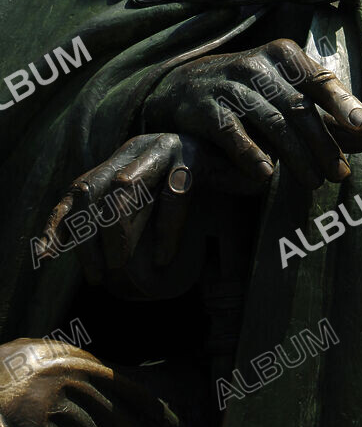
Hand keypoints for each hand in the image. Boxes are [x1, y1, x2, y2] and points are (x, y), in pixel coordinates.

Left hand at [36, 132, 219, 290]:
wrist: (249, 165)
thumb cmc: (202, 193)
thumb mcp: (156, 205)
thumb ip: (127, 219)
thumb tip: (82, 253)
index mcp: (123, 159)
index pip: (80, 188)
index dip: (59, 220)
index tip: (47, 256)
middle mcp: (139, 148)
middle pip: (94, 188)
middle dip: (89, 237)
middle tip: (100, 278)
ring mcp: (167, 148)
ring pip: (125, 188)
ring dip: (119, 234)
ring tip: (123, 270)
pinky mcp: (196, 156)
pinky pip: (174, 195)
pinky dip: (165, 230)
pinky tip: (163, 258)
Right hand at [141, 38, 361, 190]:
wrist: (181, 88)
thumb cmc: (249, 93)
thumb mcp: (286, 90)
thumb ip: (324, 111)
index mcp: (284, 56)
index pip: (320, 80)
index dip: (344, 104)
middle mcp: (257, 65)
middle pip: (299, 107)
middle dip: (324, 144)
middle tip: (341, 174)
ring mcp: (229, 85)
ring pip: (272, 123)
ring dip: (297, 157)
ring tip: (314, 183)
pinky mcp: (205, 108)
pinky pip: (233, 134)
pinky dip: (252, 154)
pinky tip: (266, 176)